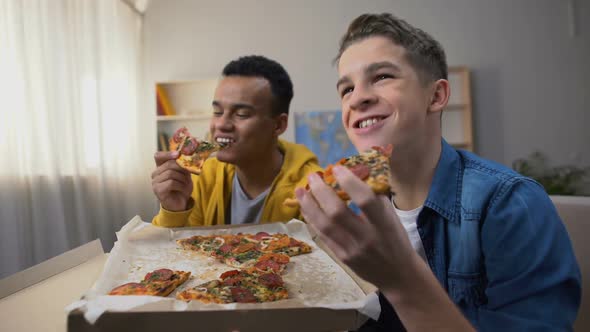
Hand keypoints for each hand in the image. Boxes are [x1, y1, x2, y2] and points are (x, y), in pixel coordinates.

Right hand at [152, 151, 192, 211]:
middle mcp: (155, 174)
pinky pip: (171, 183)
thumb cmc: (181, 188)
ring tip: (186, 184)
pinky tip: (183, 189)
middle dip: (182, 168)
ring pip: (170, 173)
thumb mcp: (184, 175)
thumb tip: (186, 156)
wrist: (180, 204)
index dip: (167, 154)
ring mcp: (155, 182)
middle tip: (188, 175)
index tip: (178, 154)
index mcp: (161, 168)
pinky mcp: (158, 190)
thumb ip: (183, 166)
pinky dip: (180, 185)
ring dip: (182, 178)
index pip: (158, 156)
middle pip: (169, 164)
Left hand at [296, 166, 418, 289]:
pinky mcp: (341, 258)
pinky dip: (312, 219)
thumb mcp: (392, 217)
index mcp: (384, 225)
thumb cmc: (396, 239)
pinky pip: (322, 235)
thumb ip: (376, 197)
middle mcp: (367, 238)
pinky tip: (305, 207)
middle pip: (338, 213)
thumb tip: (355, 172)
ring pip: (324, 225)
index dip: (349, 182)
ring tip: (300, 190)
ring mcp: (351, 250)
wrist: (398, 274)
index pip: (365, 201)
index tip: (337, 168)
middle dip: (322, 191)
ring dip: (309, 205)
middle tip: (312, 176)